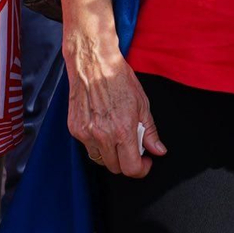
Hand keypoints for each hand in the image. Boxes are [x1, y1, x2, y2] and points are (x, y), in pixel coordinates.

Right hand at [64, 37, 167, 177]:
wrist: (93, 63)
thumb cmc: (118, 78)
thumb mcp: (142, 103)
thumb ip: (150, 131)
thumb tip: (158, 150)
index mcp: (123, 130)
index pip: (131, 168)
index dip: (141, 169)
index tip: (145, 163)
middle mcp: (103, 135)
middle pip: (115, 167)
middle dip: (126, 161)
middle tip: (132, 147)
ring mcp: (86, 133)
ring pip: (100, 160)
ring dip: (110, 155)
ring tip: (116, 136)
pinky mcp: (75, 129)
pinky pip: (88, 147)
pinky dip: (97, 143)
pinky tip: (102, 127)